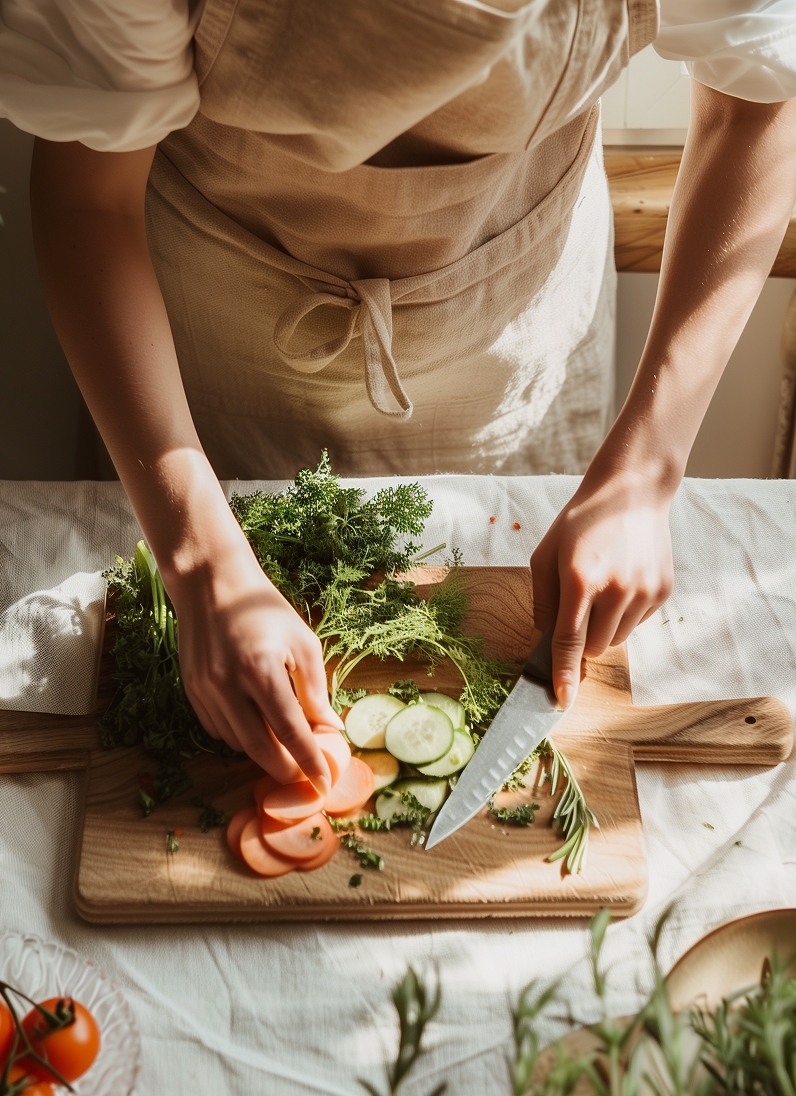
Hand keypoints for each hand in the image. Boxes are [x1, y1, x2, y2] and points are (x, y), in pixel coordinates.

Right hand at [167, 539, 340, 792]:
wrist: (212, 584)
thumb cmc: (264, 609)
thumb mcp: (303, 642)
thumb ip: (316, 689)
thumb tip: (330, 728)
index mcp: (262, 670)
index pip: (290, 731)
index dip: (308, 760)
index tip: (323, 781)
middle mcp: (228, 685)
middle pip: (259, 748)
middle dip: (284, 769)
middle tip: (303, 777)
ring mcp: (205, 690)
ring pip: (236, 742)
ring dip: (262, 752)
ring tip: (283, 748)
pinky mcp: (191, 690)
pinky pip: (217, 729)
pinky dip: (239, 736)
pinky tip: (255, 726)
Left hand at [530, 469, 673, 708]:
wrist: (632, 492)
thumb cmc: (581, 521)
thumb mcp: (547, 554)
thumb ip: (544, 600)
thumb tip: (546, 637)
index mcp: (580, 579)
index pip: (569, 640)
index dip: (564, 672)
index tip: (562, 699)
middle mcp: (616, 588)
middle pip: (594, 646)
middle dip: (581, 638)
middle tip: (580, 604)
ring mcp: (644, 591)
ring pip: (617, 639)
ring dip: (604, 626)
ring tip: (603, 587)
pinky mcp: (663, 591)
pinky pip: (637, 624)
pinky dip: (625, 613)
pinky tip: (623, 579)